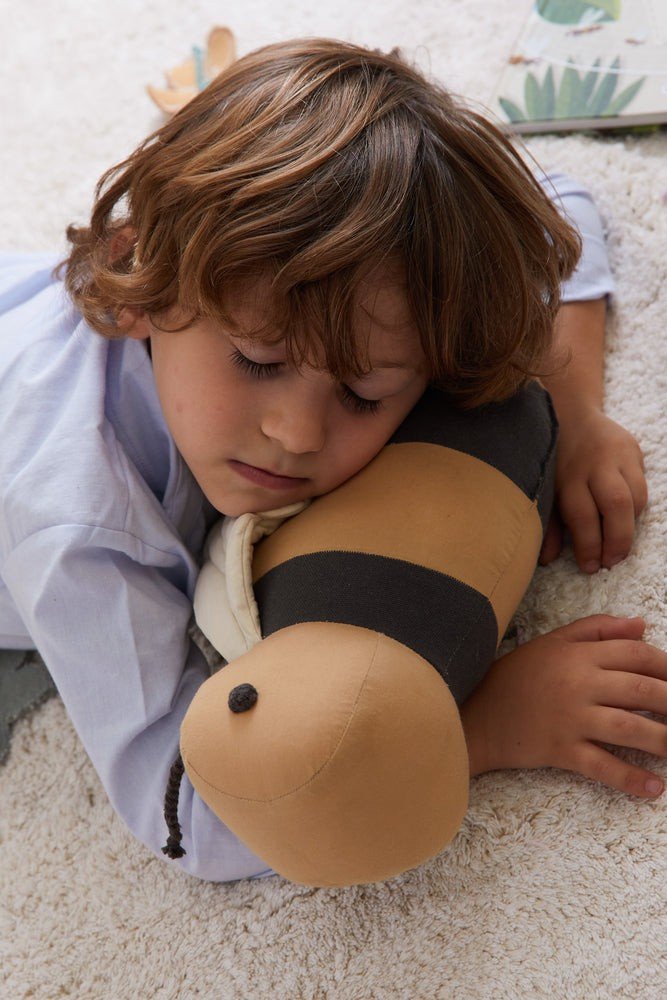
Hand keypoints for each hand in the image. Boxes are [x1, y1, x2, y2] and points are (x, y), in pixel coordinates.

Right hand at [460, 615, 665, 798]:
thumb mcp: (553, 642)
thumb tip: (641, 625)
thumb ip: (597, 629)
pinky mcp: (559, 750)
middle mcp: (578, 683)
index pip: (636, 655)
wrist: (475, 713)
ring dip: (663, 741)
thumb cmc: (516, 676)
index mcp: (578, 654)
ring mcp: (570, 718)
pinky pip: (602, 766)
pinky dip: (631, 780)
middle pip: (641, 691)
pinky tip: (655, 789)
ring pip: (629, 729)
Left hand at [539, 408, 647, 572]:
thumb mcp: (546, 490)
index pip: (582, 515)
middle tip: (612, 561)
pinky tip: (624, 518)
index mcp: (568, 474)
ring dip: (630, 526)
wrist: (571, 414)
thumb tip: (547, 560)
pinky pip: (643, 486)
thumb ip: (549, 524)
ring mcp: (619, 454)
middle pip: (616, 504)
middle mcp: (595, 462)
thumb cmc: (555, 460)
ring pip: (636, 496)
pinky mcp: (635, 450)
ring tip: (618, 544)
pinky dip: (636, 507)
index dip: (588, 545)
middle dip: (618, 539)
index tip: (590, 567)